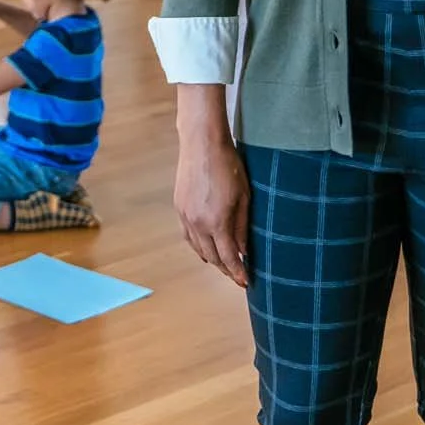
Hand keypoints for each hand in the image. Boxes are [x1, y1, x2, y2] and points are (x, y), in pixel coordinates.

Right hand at [174, 132, 251, 288]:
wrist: (202, 142)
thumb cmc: (228, 165)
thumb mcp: (244, 196)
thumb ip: (243, 226)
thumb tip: (244, 249)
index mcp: (216, 222)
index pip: (228, 257)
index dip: (237, 272)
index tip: (245, 281)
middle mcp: (198, 223)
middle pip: (212, 257)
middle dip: (225, 268)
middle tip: (237, 274)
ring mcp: (185, 216)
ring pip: (198, 248)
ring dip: (211, 258)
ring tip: (224, 262)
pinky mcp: (179, 207)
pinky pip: (188, 236)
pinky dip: (198, 245)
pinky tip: (206, 245)